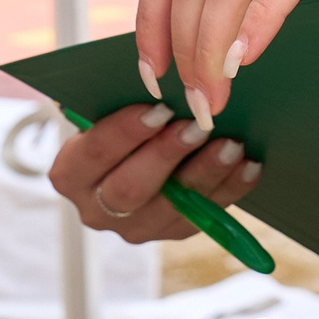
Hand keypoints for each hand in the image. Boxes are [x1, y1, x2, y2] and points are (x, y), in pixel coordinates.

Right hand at [45, 102, 261, 243]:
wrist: (127, 159)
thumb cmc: (114, 126)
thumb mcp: (101, 114)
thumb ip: (116, 104)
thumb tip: (161, 84)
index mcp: (69, 175)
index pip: (94, 154)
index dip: (125, 131)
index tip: (158, 108)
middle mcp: (95, 209)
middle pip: (129, 188)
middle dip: (166, 155)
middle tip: (196, 127)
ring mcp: (135, 228)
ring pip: (172, 207)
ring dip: (204, 173)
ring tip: (230, 144)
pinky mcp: (172, 234)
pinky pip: (205, 216)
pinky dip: (230, 189)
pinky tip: (248, 165)